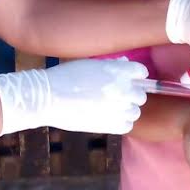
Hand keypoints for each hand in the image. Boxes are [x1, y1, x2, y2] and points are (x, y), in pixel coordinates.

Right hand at [0, 58, 147, 134]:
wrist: (48, 97)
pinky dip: (119, 123)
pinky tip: (106, 118)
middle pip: (140, 94)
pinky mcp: (112, 126)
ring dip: (125, 110)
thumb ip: (111, 65)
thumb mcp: (89, 64)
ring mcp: (119, 108)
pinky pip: (127, 126)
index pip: (141, 72)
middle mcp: (123, 89)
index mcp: (118, 70)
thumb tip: (125, 64)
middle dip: (129, 94)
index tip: (126, 80)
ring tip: (108, 108)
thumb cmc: (65, 76)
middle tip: (113, 96)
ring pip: (135, 111)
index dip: (134, 76)